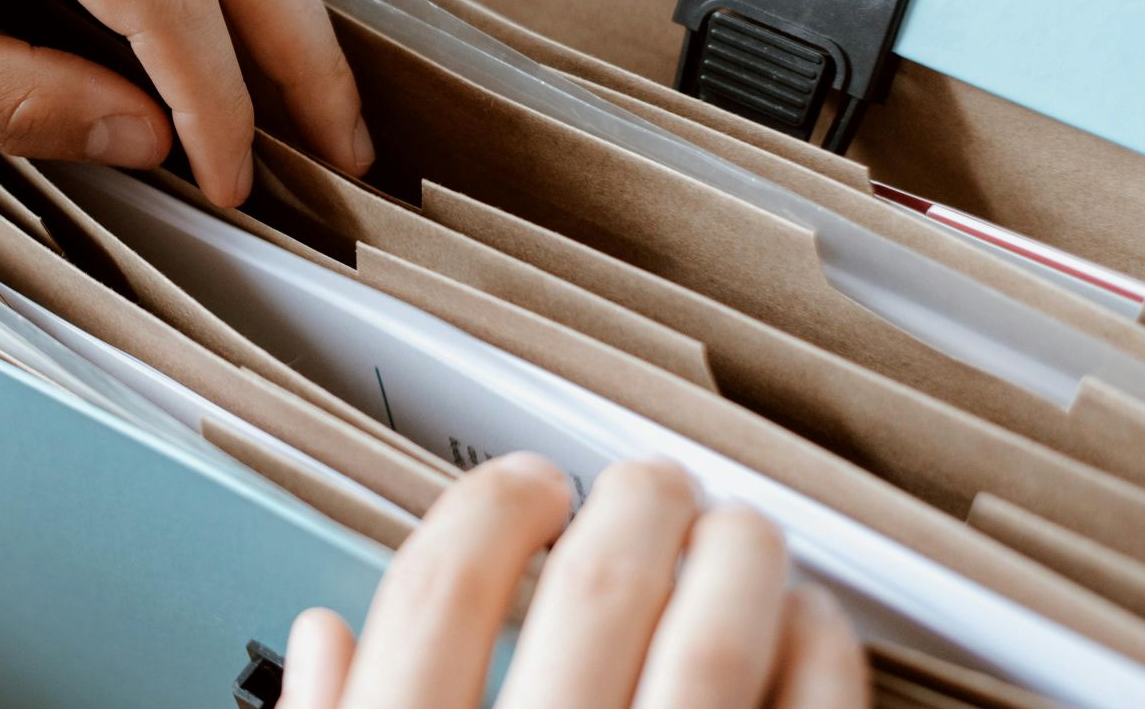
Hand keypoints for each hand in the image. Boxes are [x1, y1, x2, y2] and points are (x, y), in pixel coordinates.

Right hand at [278, 456, 866, 708]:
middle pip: (592, 597)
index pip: (437, 598)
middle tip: (647, 486)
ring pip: (712, 652)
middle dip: (630, 509)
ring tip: (738, 530)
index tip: (525, 486)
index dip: (486, 511)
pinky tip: (811, 625)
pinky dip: (821, 657)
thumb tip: (323, 639)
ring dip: (735, 562)